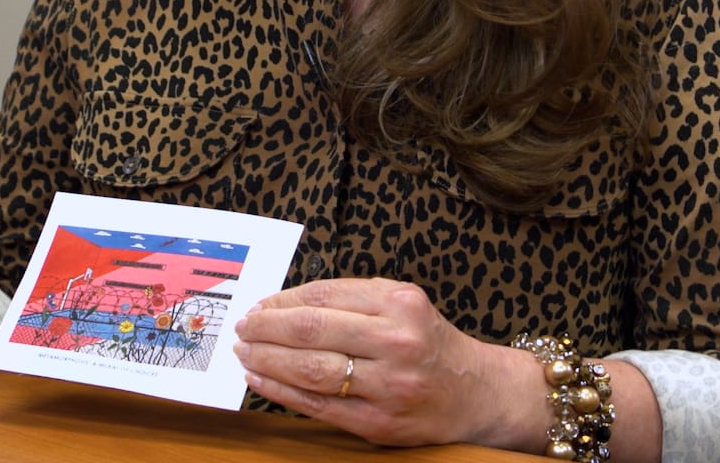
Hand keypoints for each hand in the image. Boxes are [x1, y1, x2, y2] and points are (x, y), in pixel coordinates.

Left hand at [231, 277, 547, 450]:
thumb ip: (353, 300)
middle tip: (243, 327)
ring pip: (310, 369)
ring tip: (245, 353)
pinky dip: (282, 392)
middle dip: (267, 327)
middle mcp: (396, 342)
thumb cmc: (430, 344)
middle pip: (312, 330)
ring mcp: (388, 385)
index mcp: (400, 304)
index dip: (283, 300)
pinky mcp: (379, 422)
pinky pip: (318, 405)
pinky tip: (261, 381)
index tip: (260, 304)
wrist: (477, 395)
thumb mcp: (403, 305)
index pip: (325, 296)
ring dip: (267, 360)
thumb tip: (284, 304)